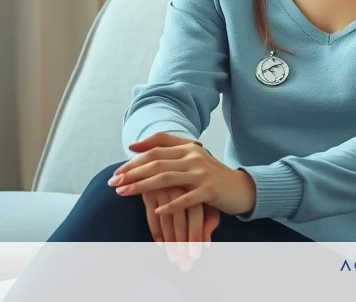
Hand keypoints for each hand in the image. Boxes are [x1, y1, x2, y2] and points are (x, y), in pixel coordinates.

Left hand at [111, 132, 257, 217]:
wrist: (242, 188)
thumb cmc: (211, 175)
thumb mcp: (191, 157)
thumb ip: (166, 148)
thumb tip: (133, 145)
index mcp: (188, 147)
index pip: (155, 149)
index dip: (134, 159)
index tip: (116, 172)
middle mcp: (194, 156)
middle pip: (156, 162)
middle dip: (132, 173)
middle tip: (113, 183)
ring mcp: (202, 173)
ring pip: (166, 178)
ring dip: (142, 186)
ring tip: (124, 194)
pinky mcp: (210, 191)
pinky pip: (186, 198)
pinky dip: (170, 205)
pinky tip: (157, 211)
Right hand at [141, 189, 218, 266]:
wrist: (168, 165)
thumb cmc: (192, 187)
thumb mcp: (203, 199)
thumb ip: (209, 220)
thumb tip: (207, 244)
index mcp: (195, 187)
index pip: (196, 216)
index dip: (196, 237)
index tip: (195, 256)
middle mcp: (179, 187)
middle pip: (180, 220)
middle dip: (181, 244)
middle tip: (183, 263)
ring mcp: (162, 189)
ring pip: (165, 220)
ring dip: (169, 242)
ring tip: (173, 258)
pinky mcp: (148, 192)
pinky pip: (151, 215)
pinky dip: (156, 231)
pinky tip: (161, 244)